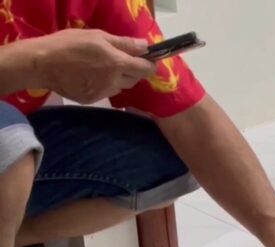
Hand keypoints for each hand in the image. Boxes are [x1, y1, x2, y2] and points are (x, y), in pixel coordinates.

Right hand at [31, 29, 155, 103]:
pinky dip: (105, 85)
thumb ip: (124, 43)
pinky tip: (92, 76)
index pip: (145, 69)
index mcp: (117, 64)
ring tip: (104, 68)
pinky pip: (106, 93)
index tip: (149, 61)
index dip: (150, 65)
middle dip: (133, 71)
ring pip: (120, 87)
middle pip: (134, 79)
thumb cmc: (69, 44)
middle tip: (122, 61)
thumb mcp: (98, 36)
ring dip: (119, 79)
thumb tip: (145, 46)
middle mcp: (114, 81)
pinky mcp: (92, 99)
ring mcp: (103, 93)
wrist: (42, 63)